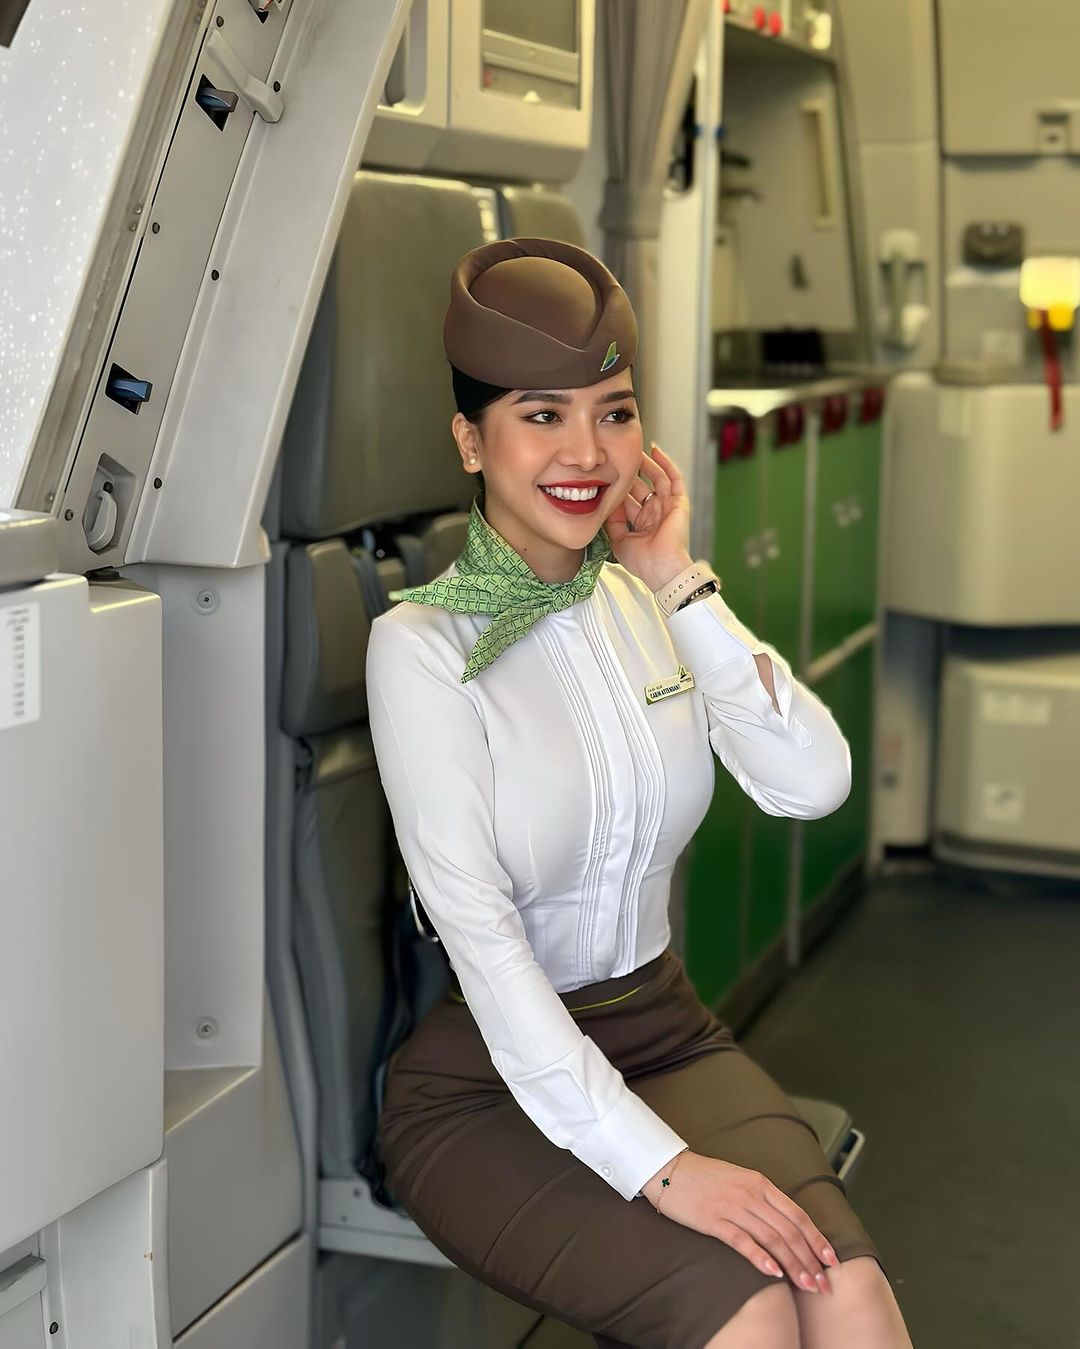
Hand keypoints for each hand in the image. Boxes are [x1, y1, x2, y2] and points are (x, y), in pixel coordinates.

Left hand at [605, 443, 693, 591]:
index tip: (605, 475)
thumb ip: (612, 522)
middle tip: (617, 457)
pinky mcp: (679, 502)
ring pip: (657, 478)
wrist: (660, 568)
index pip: (629, 500)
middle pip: (642, 486)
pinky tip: (655, 450)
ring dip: (646, 464)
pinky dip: (665, 463)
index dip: (618, 487)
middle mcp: (655, 513)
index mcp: (643, 523)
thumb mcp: (618, 540)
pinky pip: (673, 478)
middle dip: (630, 472)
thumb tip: (604, 503)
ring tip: (634, 450)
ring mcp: (668, 507)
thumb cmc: (642, 562)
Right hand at [641, 1151, 837, 1293]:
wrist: (669, 1169)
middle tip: (822, 1285)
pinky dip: (761, 1258)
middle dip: (810, 1260)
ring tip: (805, 1285)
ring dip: (792, 1264)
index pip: (798, 1215)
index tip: (832, 1260)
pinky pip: (742, 1241)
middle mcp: (751, 1194)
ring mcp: (732, 1207)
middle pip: (789, 1231)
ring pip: (771, 1239)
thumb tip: (788, 1226)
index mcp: (760, 1183)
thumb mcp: (741, 1180)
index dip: (817, 1239)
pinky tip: (773, 1273)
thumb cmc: (706, 1177)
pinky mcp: (713, 1220)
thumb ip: (763, 1199)